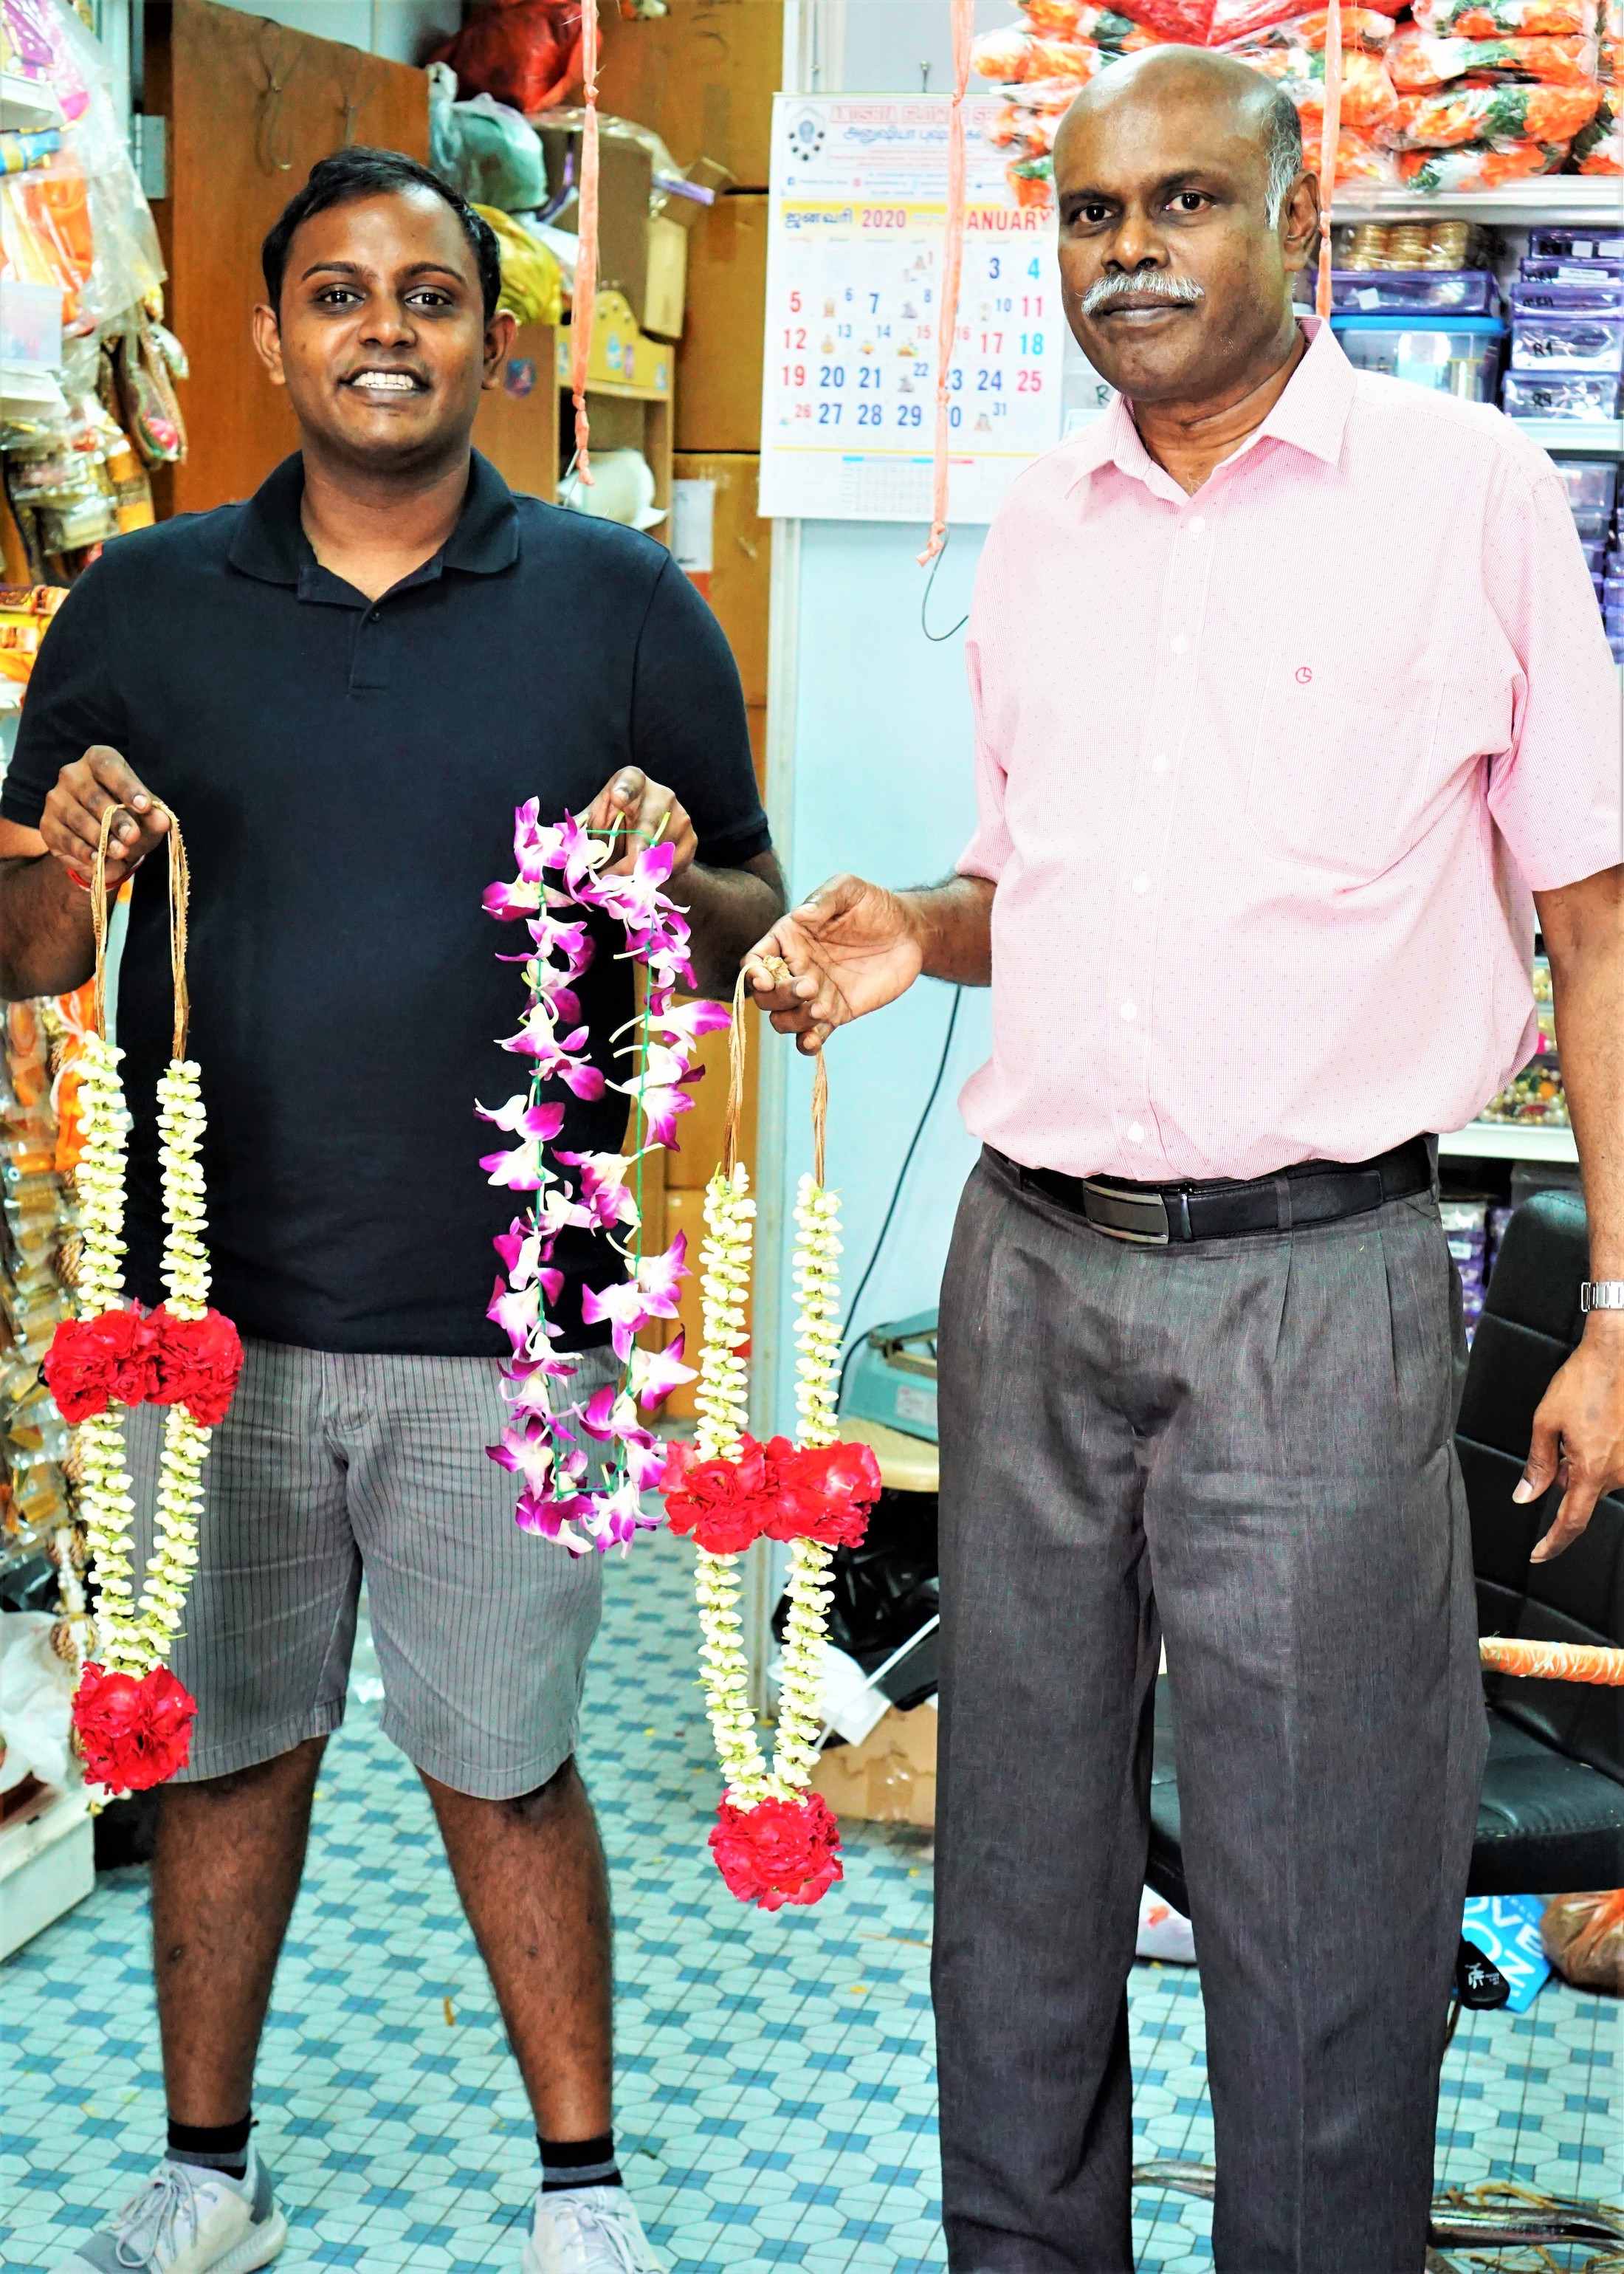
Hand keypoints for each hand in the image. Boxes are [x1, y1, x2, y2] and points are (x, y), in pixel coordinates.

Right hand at [39, 747, 168, 890]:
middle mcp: (72, 774)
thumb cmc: (130, 817)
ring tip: (120, 851)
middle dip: (116, 819)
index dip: (127, 786)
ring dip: (100, 838)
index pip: (109, 768)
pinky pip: (66, 838)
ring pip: (79, 819)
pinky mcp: (48, 824)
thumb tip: (162, 820)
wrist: (105, 841)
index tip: (144, 806)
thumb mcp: (146, 817)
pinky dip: (83, 851)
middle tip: (132, 836)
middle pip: (94, 797)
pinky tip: (98, 860)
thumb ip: (154, 817)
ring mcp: (57, 798)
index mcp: (98, 760)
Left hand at [584, 767, 696, 879]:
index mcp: (633, 782)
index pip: (631, 781)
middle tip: (618, 872)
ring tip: (621, 880)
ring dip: (636, 873)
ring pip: (657, 852)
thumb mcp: (596, 822)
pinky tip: (644, 875)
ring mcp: (681, 816)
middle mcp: (661, 794)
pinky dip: (654, 876)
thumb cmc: (617, 826)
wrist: (650, 841)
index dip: (625, 789)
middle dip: (632, 851)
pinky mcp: (691, 839)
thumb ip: (580, 829)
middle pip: (647, 825)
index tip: (618, 798)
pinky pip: (671, 865)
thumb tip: (557, 843)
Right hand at [744, 874, 922, 1053]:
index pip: (756, 960)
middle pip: (767, 996)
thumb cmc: (875, 906)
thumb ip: (824, 899)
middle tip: (810, 986)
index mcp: (789, 939)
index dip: (753, 973)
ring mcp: (814, 994)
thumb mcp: (849, 890)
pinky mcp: (835, 1013)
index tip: (765, 979)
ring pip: (784, 1020)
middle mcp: (796, 968)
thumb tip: (800, 915)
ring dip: (794, 1021)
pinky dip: (807, 1044)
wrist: (910, 933)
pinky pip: (812, 1035)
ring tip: (821, 1010)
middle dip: (780, 997)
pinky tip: (814, 1041)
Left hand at [1517, 1319, 1623, 1560]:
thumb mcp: (1546, 1422)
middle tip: (1557, 1441)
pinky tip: (1592, 1425)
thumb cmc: (1584, 1382)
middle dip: (1564, 1477)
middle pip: (1583, 1493)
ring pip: (1598, 1476)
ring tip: (1576, 1424)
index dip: (1553, 1543)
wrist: (1618, 1354)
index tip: (1539, 1553)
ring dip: (1581, 1462)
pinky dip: (1596, 1453)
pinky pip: (1612, 1463)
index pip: (1572, 1522)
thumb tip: (1526, 1495)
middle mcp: (1619, 1472)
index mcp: (1593, 1470)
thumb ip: (1538, 1464)